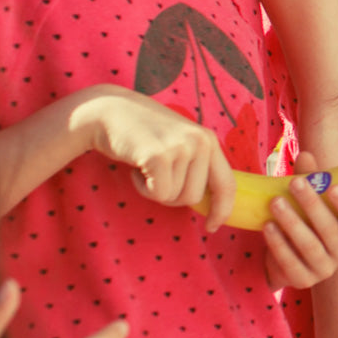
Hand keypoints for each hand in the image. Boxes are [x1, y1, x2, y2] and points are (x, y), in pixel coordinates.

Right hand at [74, 87, 237, 229]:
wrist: (110, 111)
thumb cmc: (144, 133)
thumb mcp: (180, 142)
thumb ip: (198, 165)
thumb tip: (212, 204)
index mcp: (209, 139)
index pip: (227, 184)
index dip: (222, 210)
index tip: (211, 226)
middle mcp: (200, 141)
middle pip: (194, 198)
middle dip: (171, 196)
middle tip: (156, 175)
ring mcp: (181, 147)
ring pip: (174, 198)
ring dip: (155, 190)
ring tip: (146, 166)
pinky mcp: (159, 155)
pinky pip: (158, 194)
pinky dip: (143, 188)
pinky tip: (136, 167)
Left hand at [262, 151, 337, 288]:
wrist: (286, 254)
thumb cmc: (304, 218)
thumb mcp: (308, 198)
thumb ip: (309, 178)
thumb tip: (306, 156)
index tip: (334, 187)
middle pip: (330, 231)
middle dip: (311, 205)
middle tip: (295, 183)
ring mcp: (324, 270)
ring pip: (310, 246)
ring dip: (292, 223)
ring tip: (275, 202)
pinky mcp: (304, 281)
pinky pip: (291, 263)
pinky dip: (278, 244)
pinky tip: (267, 226)